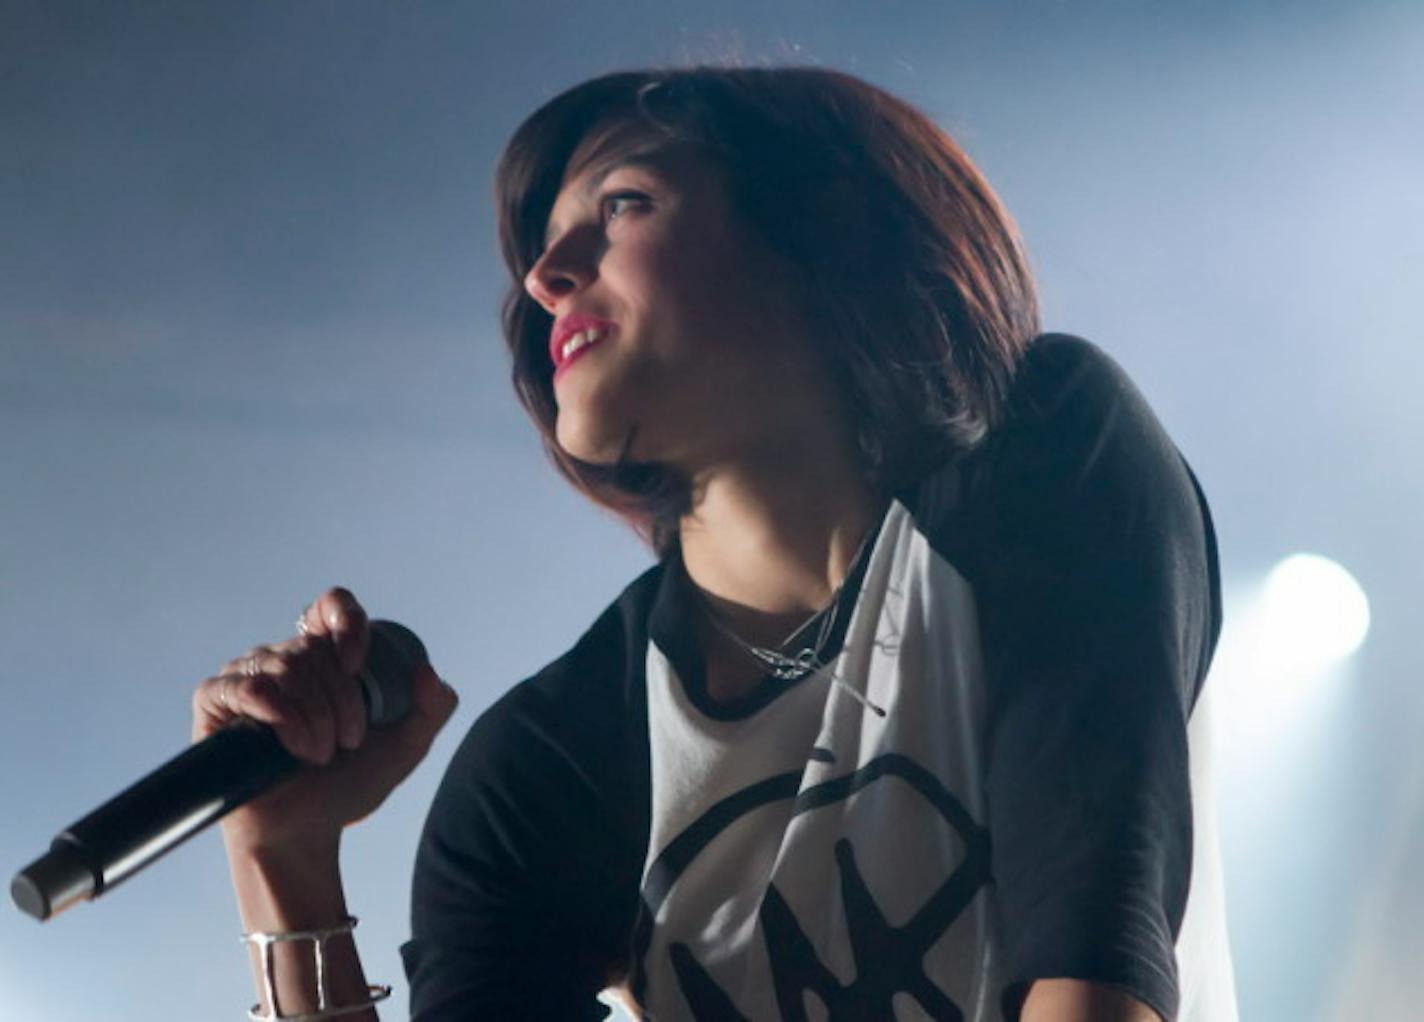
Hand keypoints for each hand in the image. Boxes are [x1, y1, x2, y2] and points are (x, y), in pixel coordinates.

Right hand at [191, 587, 458, 856]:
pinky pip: (247, 685)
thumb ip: (433, 707)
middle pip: (315, 648)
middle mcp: (286, 658)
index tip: (358, 665)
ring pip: (287, 665)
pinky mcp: (216, 700)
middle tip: (345, 744)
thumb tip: (426, 670)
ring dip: (313, 716)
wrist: (304, 833)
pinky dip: (278, 714)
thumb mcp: (406, 747)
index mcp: (328, 659)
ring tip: (318, 754)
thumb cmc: (348, 786)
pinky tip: (287, 744)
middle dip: (340, 701)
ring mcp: (248, 676)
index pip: (332, 606)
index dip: (348, 624)